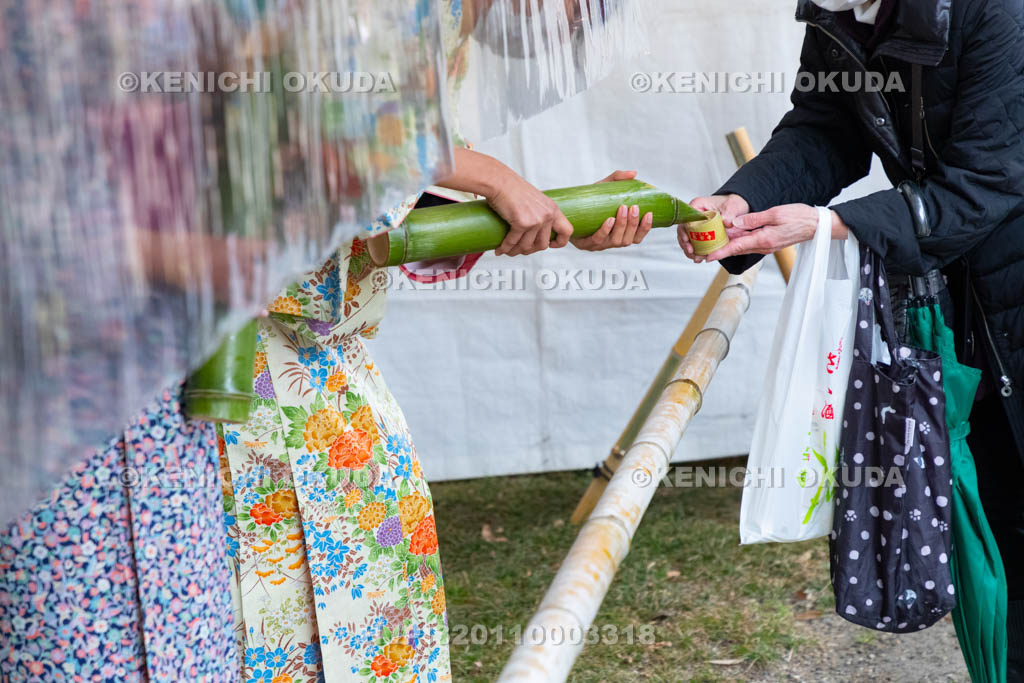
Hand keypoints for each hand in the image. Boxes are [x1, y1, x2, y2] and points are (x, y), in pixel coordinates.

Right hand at [488, 172, 572, 255]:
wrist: (499, 181)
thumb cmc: (512, 189)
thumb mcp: (535, 201)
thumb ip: (538, 214)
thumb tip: (534, 232)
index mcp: (553, 209)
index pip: (567, 231)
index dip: (560, 242)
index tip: (551, 245)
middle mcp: (547, 215)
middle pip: (543, 245)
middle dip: (530, 250)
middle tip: (520, 249)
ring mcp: (536, 220)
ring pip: (527, 246)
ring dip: (516, 251)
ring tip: (507, 250)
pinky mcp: (522, 223)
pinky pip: (514, 242)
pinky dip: (505, 248)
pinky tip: (500, 249)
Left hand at [572, 170, 653, 250]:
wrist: (566, 207)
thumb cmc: (589, 200)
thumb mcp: (604, 188)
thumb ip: (618, 179)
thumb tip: (634, 173)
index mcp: (619, 233)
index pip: (637, 237)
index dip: (645, 228)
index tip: (649, 213)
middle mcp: (611, 241)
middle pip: (627, 240)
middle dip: (632, 224)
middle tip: (633, 207)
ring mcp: (598, 245)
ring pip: (616, 241)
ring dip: (621, 226)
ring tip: (622, 209)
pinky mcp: (585, 244)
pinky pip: (597, 240)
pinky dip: (605, 230)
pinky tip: (609, 220)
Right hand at [677, 194, 748, 262]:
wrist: (736, 210)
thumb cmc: (731, 204)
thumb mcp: (732, 206)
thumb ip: (729, 214)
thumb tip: (726, 222)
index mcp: (698, 205)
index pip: (686, 217)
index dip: (684, 229)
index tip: (687, 238)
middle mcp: (694, 216)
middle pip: (683, 230)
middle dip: (685, 243)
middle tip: (691, 251)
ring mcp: (696, 226)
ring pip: (687, 239)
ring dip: (689, 250)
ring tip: (696, 257)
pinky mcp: (700, 234)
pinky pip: (694, 244)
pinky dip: (696, 252)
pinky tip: (699, 258)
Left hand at [702, 203, 847, 261]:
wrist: (816, 225)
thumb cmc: (799, 217)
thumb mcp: (775, 213)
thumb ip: (754, 219)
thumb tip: (735, 222)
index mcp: (764, 239)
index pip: (737, 247)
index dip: (720, 252)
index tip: (707, 257)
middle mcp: (763, 246)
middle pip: (736, 248)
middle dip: (719, 250)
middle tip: (702, 251)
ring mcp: (766, 246)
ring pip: (742, 246)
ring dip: (728, 245)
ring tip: (711, 244)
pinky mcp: (768, 242)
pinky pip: (750, 242)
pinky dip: (739, 240)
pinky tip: (730, 234)